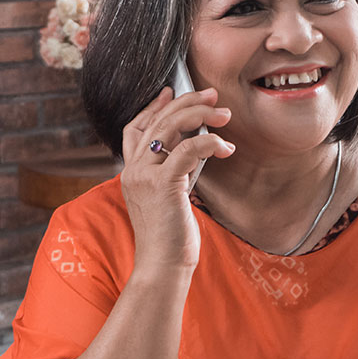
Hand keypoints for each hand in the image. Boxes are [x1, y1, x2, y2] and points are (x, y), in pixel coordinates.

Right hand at [120, 86, 234, 270]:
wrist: (162, 267)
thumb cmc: (170, 239)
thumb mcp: (168, 200)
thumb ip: (173, 175)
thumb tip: (196, 151)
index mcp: (131, 173)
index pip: (134, 127)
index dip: (152, 106)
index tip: (171, 91)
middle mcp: (133, 170)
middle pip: (156, 120)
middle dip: (186, 101)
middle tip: (212, 94)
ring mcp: (144, 175)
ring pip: (170, 127)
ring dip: (201, 114)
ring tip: (224, 113)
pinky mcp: (163, 184)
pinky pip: (189, 149)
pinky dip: (211, 142)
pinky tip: (226, 147)